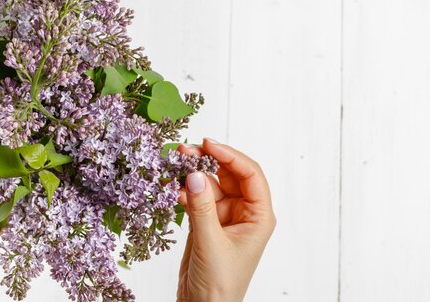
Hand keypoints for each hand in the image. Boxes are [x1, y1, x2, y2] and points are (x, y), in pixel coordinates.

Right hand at [176, 138, 275, 301]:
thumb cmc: (220, 284)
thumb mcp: (211, 243)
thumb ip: (202, 207)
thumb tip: (193, 174)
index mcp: (258, 216)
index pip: (250, 175)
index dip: (231, 155)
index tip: (208, 144)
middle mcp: (243, 213)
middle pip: (228, 174)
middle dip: (207, 159)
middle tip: (184, 150)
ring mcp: (224, 216)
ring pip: (209, 183)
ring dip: (192, 173)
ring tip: (173, 165)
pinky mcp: (206, 222)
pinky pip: (196, 197)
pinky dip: (184, 190)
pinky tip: (172, 188)